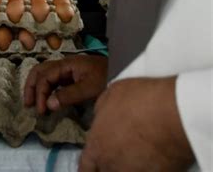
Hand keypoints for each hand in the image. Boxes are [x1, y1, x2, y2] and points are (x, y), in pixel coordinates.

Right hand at [24, 55, 107, 114]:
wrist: (120, 70)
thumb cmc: (106, 78)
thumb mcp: (89, 88)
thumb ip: (69, 95)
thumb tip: (48, 104)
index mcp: (66, 64)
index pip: (45, 76)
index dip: (40, 93)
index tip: (41, 111)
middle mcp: (63, 64)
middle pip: (39, 71)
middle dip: (31, 87)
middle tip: (28, 105)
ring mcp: (66, 69)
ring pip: (43, 74)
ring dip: (36, 87)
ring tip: (33, 103)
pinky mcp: (70, 76)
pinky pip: (51, 79)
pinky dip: (44, 88)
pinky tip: (45, 99)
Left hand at [80, 77, 194, 170]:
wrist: (173, 114)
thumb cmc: (139, 99)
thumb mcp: (112, 94)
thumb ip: (101, 111)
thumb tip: (100, 118)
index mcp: (97, 146)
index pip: (85, 167)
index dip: (89, 166)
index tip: (94, 164)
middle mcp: (112, 165)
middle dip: (109, 165)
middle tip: (119, 153)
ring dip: (129, 166)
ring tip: (138, 154)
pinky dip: (149, 169)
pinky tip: (155, 159)